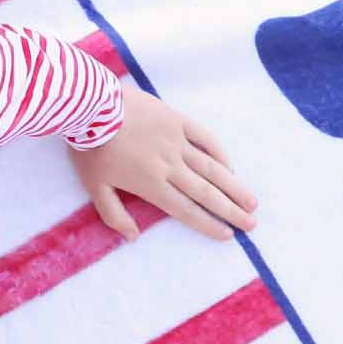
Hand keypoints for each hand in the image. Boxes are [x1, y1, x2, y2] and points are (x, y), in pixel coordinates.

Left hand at [67, 84, 259, 243]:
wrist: (92, 105)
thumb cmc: (91, 148)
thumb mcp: (94, 187)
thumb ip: (114, 215)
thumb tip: (132, 238)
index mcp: (151, 185)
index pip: (186, 210)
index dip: (208, 224)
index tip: (227, 235)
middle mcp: (170, 166)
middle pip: (206, 193)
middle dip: (230, 211)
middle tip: (251, 224)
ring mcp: (177, 142)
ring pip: (212, 168)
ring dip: (234, 186)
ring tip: (252, 202)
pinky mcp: (177, 120)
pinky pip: (205, 138)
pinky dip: (220, 153)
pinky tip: (231, 167)